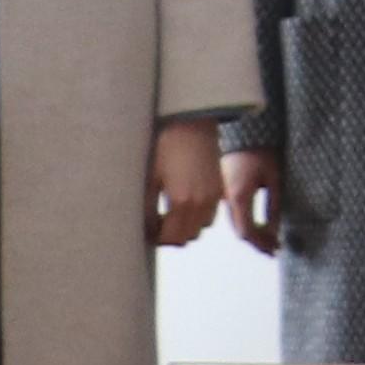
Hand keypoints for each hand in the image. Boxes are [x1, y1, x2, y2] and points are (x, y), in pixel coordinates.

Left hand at [148, 119, 225, 249]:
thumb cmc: (166, 148)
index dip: (157, 239)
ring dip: (187, 227)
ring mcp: (213, 197)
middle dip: (172, 235)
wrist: (191, 124)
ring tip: (172, 215)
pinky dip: (199, 216)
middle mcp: (201, 204)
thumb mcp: (150, 179)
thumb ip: (148, 209)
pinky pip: (210, 215)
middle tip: (158, 224)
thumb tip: (145, 228)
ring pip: (201, 228)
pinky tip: (186, 203)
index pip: (171, 238)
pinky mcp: (219, 189)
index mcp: (181, 202)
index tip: (148, 231)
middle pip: (187, 237)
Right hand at [224, 147, 283, 257]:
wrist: (245, 131)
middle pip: (239, 229)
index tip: (275, 249)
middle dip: (257, 242)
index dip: (260, 243)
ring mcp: (220, 194)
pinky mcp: (221, 189)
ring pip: (234, 222)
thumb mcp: (275, 178)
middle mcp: (224, 198)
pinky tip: (257, 225)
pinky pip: (232, 212)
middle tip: (274, 249)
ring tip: (270, 240)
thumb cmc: (262, 151)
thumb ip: (274, 207)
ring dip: (251, 233)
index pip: (246, 231)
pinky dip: (245, 222)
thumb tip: (273, 232)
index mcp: (238, 195)